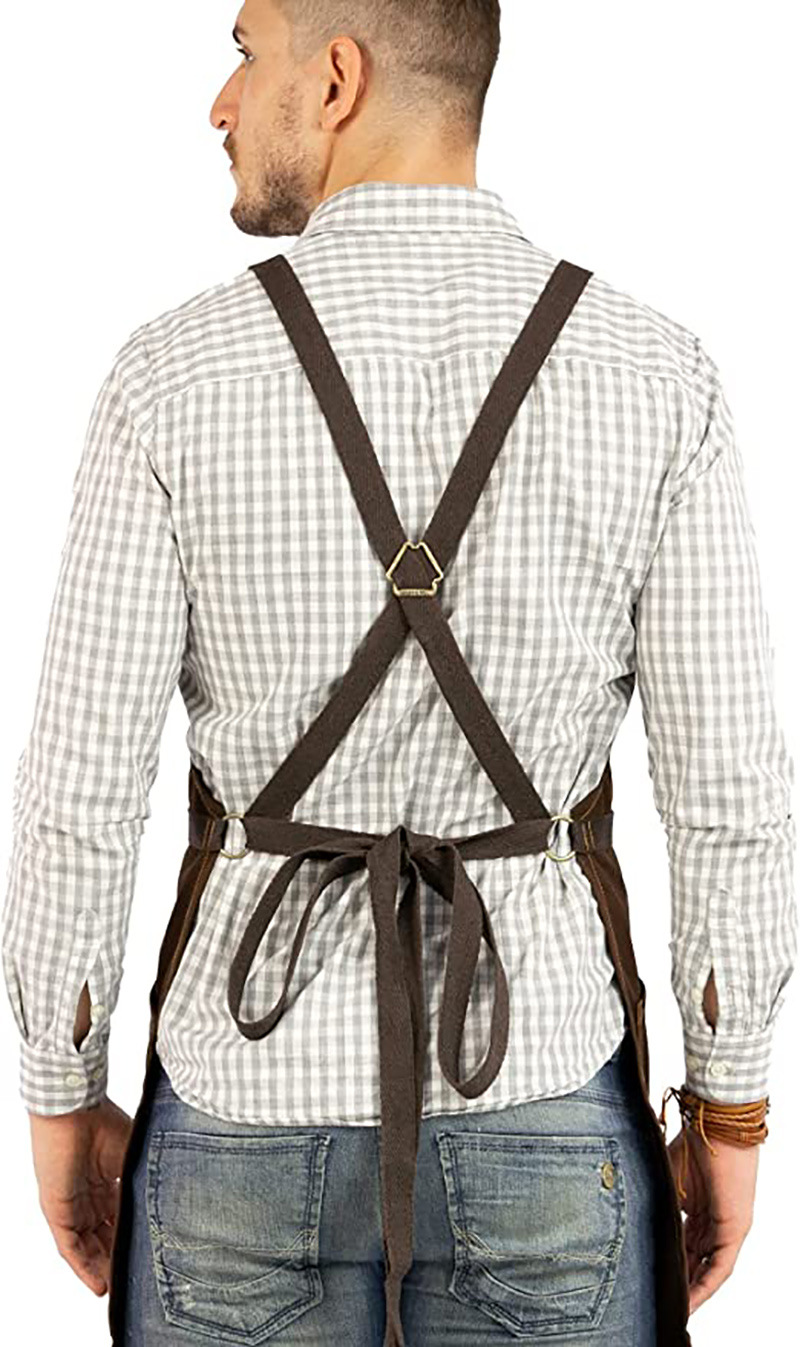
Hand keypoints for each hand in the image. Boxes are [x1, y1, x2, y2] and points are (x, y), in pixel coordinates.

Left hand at [28, 1095, 132, 1295]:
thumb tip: (181, 1188)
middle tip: (137, 1277)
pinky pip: (70, 1247)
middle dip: (118, 1256)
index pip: (120, 1215)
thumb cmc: (103, 1121)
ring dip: (103, 1267)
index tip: (152, 1251)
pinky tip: (99, 1284)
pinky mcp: (56, 1211)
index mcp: (107, 1177)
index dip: (133, 1234)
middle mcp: (89, 1194)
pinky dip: (84, 1267)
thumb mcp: (135, 1154)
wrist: (75, 1109)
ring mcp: (72, 1204)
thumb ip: (150, 1173)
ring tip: (121, 1287)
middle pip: (104, 1234)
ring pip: (88, 1245)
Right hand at [666, 1122, 759, 1313]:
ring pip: (708, 1267)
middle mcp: (712, 1220)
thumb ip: (653, 1197)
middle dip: (680, 1282)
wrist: (714, 1122)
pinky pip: (721, 1266)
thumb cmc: (690, 1137)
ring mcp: (726, 1225)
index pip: (684, 1245)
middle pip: (696, 1260)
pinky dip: (707, 1284)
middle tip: (660, 1301)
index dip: (671, 1264)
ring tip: (675, 1308)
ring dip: (693, 1290)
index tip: (652, 1279)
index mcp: (696, 1207)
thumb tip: (621, 1207)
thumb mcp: (664, 1177)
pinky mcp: (734, 1228)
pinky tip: (692, 1298)